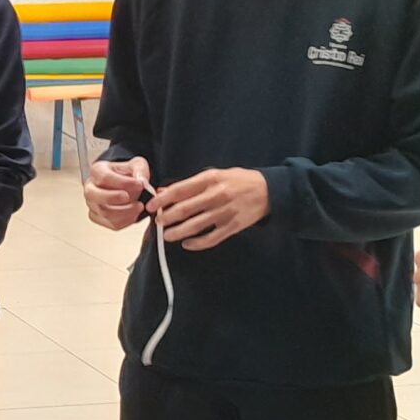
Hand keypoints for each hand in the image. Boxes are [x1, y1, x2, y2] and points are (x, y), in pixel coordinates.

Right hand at [84, 158, 150, 230]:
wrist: (127, 185)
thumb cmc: (128, 174)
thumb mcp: (137, 164)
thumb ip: (140, 170)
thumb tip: (141, 181)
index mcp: (98, 170)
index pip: (104, 177)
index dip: (122, 182)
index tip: (139, 184)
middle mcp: (91, 187)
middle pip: (93, 195)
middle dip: (113, 198)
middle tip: (129, 197)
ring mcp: (93, 204)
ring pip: (103, 212)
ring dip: (125, 211)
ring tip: (139, 206)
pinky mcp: (98, 217)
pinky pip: (111, 223)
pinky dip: (126, 221)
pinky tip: (134, 214)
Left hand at [150, 168, 269, 250]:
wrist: (268, 190)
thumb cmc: (238, 180)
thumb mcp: (215, 175)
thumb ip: (191, 184)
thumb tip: (165, 191)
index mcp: (210, 179)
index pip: (180, 190)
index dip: (163, 200)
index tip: (151, 207)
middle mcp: (216, 195)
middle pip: (185, 209)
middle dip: (167, 217)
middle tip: (157, 223)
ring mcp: (225, 212)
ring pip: (195, 226)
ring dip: (178, 232)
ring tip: (167, 236)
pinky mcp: (233, 227)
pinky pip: (211, 239)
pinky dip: (197, 243)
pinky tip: (187, 244)